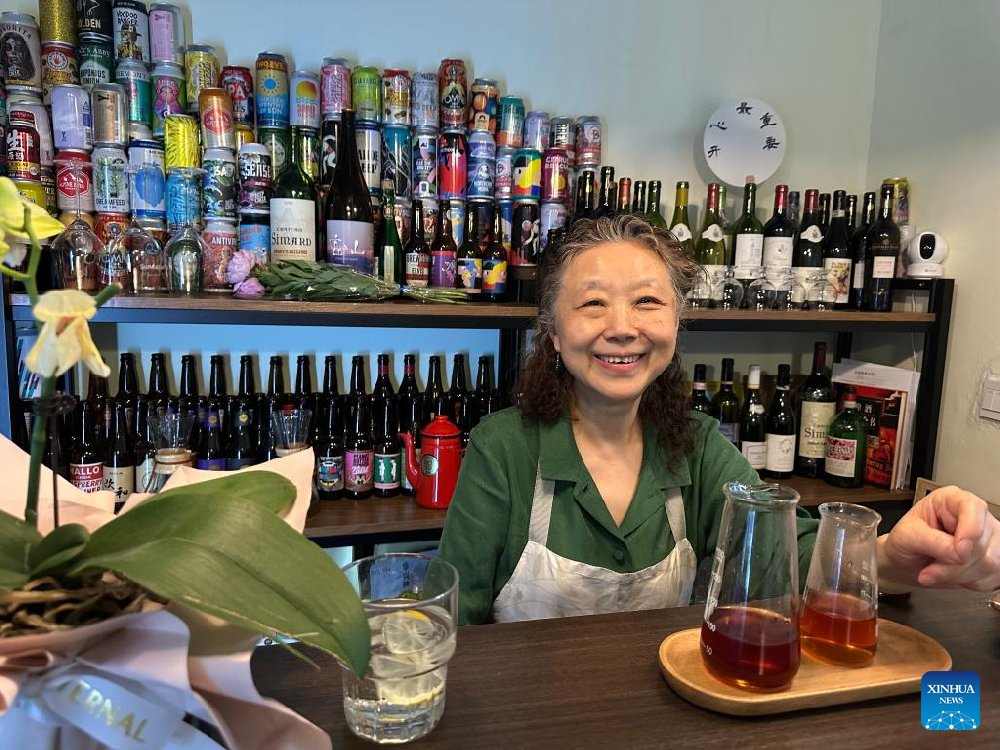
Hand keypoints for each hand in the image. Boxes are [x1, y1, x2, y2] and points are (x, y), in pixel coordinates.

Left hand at [879, 486, 999, 591]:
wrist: (905, 562)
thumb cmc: (906, 542)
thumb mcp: (907, 536)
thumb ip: (933, 542)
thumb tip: (959, 552)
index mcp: (951, 499)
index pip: (974, 508)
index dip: (970, 531)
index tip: (958, 551)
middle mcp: (975, 515)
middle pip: (982, 542)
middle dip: (954, 563)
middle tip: (930, 569)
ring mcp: (989, 537)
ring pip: (990, 563)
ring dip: (959, 575)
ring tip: (935, 572)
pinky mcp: (995, 559)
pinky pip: (992, 577)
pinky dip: (969, 583)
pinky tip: (951, 576)